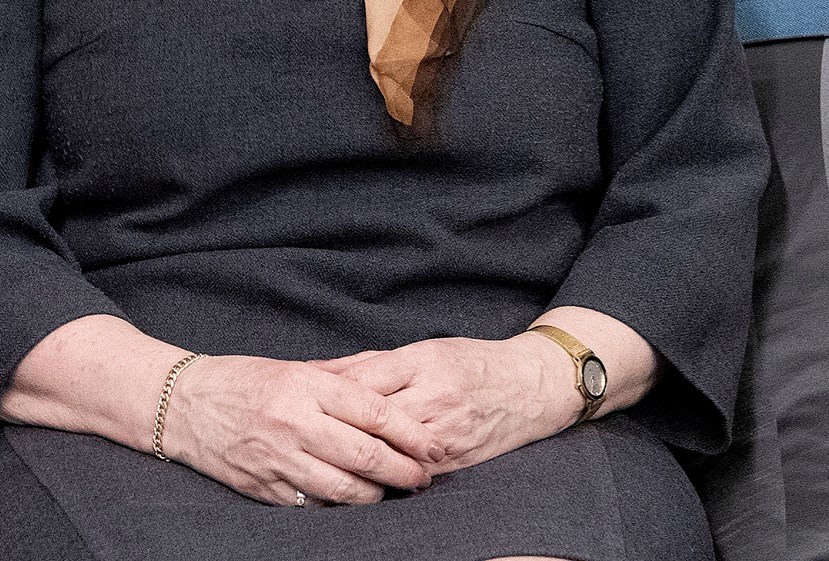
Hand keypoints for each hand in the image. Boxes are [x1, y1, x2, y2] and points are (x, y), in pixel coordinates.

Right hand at [158, 355, 438, 505]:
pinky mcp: (263, 488)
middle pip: (365, 455)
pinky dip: (339, 505)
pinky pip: (313, 505)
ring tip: (393, 492)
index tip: (433, 447)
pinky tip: (353, 499)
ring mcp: (277, 459)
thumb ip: (343, 377)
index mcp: (305, 387)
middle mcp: (293, 423)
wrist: (182, 405)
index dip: (411, 434)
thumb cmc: (243, 381)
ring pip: (343, 489)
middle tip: (424, 477)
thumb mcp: (294, 367)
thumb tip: (392, 385)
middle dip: (404, 471)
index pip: (374, 413)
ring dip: (377, 495)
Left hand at [314, 334, 570, 475]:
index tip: (298, 401)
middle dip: (334, 429)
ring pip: (390, 451)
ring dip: (356, 458)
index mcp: (423, 362)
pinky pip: (412, 473)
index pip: (363, 381)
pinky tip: (360, 479)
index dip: (326, 394)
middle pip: (371, 419)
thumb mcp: (423, 349)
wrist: (530, 387)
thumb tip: (317, 371)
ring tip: (322, 461)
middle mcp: (435, 397)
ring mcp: (447, 432)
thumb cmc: (472, 362)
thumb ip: (370, 363)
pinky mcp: (457, 460)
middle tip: (301, 437)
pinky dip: (385, 476)